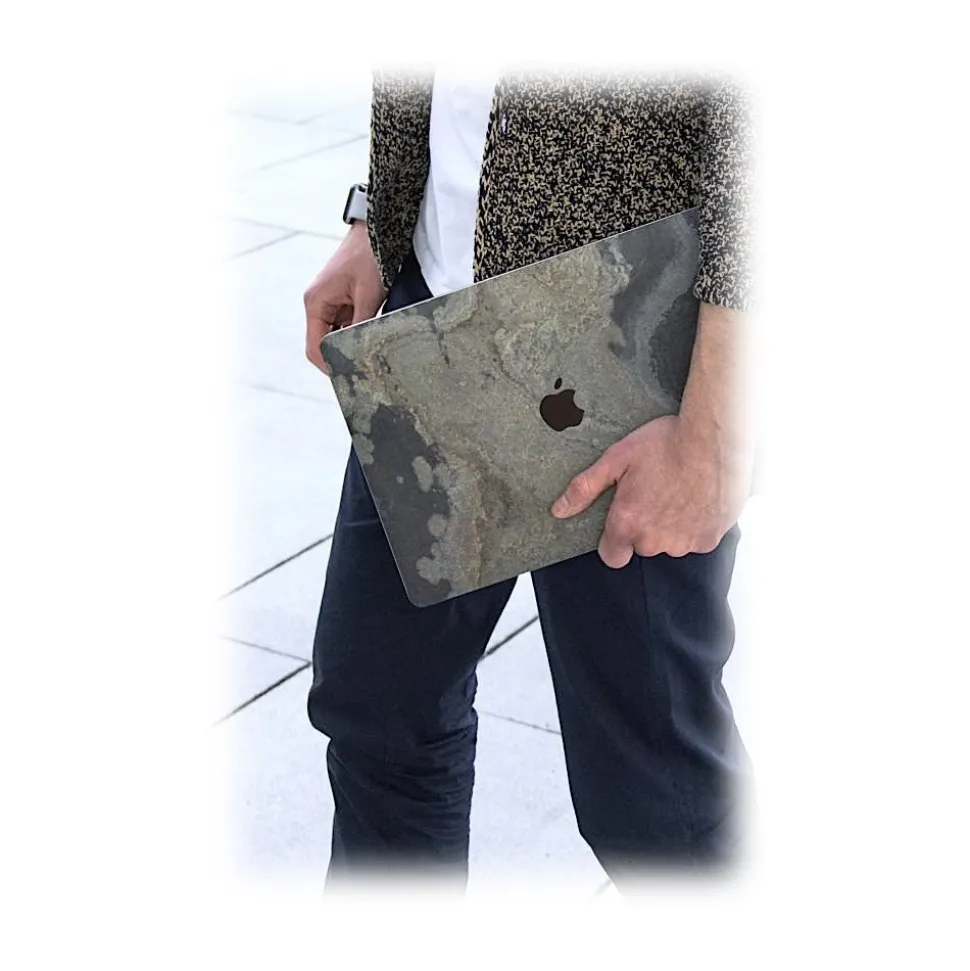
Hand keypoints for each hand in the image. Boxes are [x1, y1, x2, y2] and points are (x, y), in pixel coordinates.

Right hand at [304, 221, 385, 373]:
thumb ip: (360, 327)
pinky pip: (343, 325)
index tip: (349, 376)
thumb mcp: (368, 296)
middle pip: (322, 344)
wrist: (376, 231)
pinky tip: (369, 336)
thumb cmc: (369, 257)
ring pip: (334, 336)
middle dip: (340, 356)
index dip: (329, 364)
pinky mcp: (340, 300)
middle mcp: (317, 304)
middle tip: (362, 368)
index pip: (314, 346)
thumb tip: (359, 353)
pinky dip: (354, 333)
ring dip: (349, 344)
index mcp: (315, 302)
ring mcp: (328, 302)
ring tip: (369, 352)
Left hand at [551, 415, 749, 566]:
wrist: (716, 438)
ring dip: (671, 526)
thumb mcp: (617, 458)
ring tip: (678, 492)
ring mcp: (684, 542)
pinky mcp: (710, 538)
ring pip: (670, 544)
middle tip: (654, 493)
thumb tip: (558, 510)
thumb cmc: (667, 443)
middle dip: (645, 527)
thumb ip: (585, 488)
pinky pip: (697, 540)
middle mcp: (655, 540)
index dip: (614, 541)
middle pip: (642, 546)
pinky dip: (696, 525)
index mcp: (628, 523)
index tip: (623, 520)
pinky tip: (697, 498)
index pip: (612, 557)